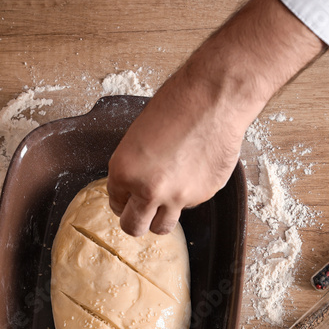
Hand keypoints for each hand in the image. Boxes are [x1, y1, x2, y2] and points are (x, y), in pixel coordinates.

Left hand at [107, 0, 324, 236]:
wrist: (213, 100)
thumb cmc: (175, 107)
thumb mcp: (138, 136)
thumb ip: (133, 169)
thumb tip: (134, 189)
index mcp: (123, 172)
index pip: (115, 203)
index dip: (122, 200)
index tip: (128, 197)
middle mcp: (147, 190)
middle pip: (133, 228)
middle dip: (135, 221)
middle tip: (140, 213)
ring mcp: (177, 197)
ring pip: (162, 227)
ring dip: (160, 217)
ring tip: (166, 198)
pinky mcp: (202, 196)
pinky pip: (189, 204)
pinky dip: (188, 193)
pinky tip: (194, 169)